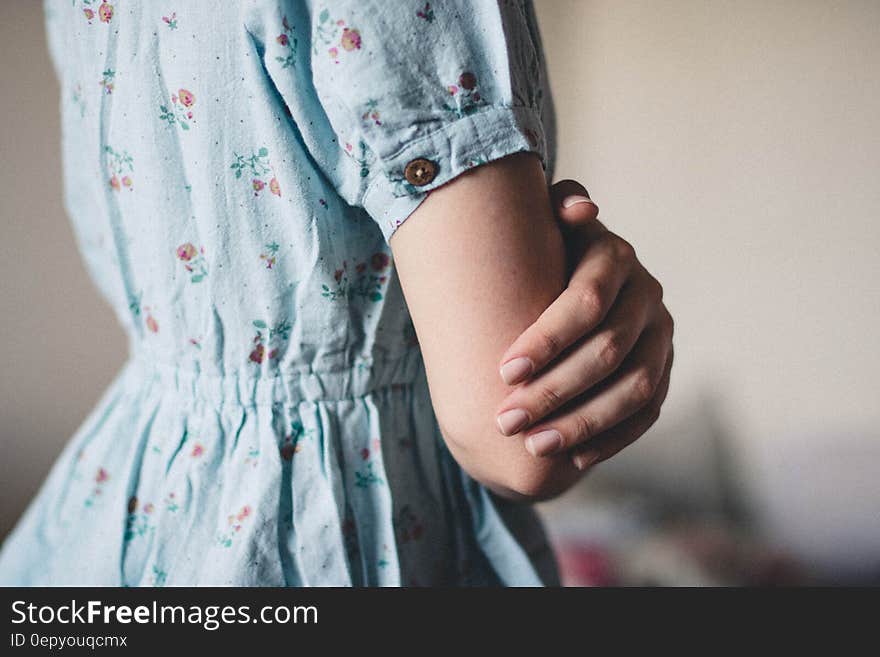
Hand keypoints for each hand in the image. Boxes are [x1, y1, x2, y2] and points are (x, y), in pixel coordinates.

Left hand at [495, 180, 673, 470]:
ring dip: (582, 423)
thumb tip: (578, 208)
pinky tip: (574, 458)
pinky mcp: (664, 372)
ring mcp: (661, 338)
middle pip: (607, 352)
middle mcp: (648, 296)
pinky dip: (612, 438)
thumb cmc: (540, 258)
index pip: (587, 302)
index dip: (547, 339)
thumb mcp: (539, 228)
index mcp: (616, 257)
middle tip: (505, 420)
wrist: (568, 288)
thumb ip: (551, 210)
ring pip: (633, 389)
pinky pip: (647, 413)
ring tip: (533, 445)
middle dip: (553, 391)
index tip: (503, 372)